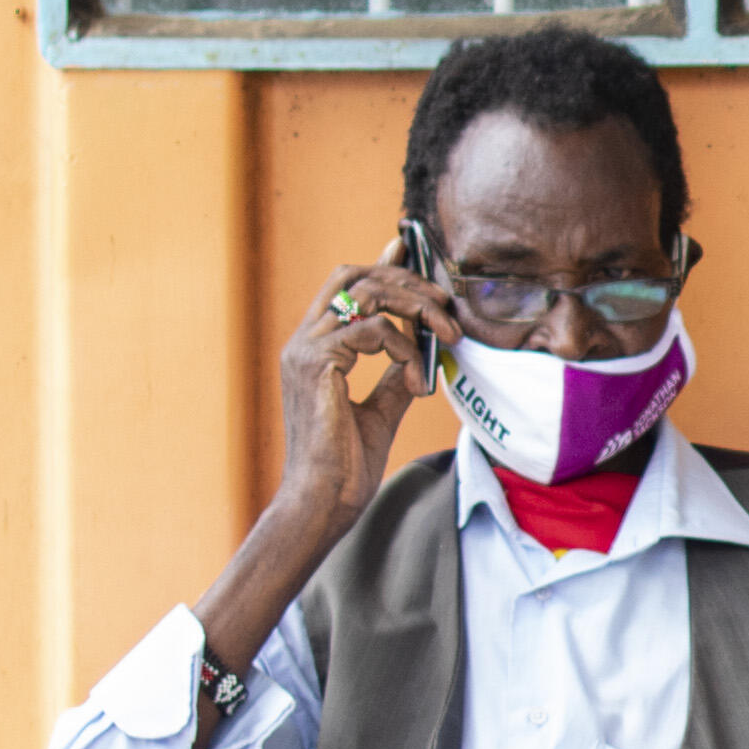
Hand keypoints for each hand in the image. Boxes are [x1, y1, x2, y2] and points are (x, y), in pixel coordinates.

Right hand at [282, 242, 454, 525]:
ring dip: (414, 308)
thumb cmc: (346, 466)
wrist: (324, 501)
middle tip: (444, 304)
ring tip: (445, 336)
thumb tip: (423, 349)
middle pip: (353, 275)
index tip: (409, 247)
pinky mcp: (316, 365)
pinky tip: (415, 379)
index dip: (380, 262)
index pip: (344, 285)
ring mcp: (304, 350)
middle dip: (405, 280)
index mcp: (313, 348)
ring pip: (365, 293)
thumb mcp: (382, 409)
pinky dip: (403, 347)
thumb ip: (396, 374)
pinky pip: (371, 330)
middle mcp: (303, 342)